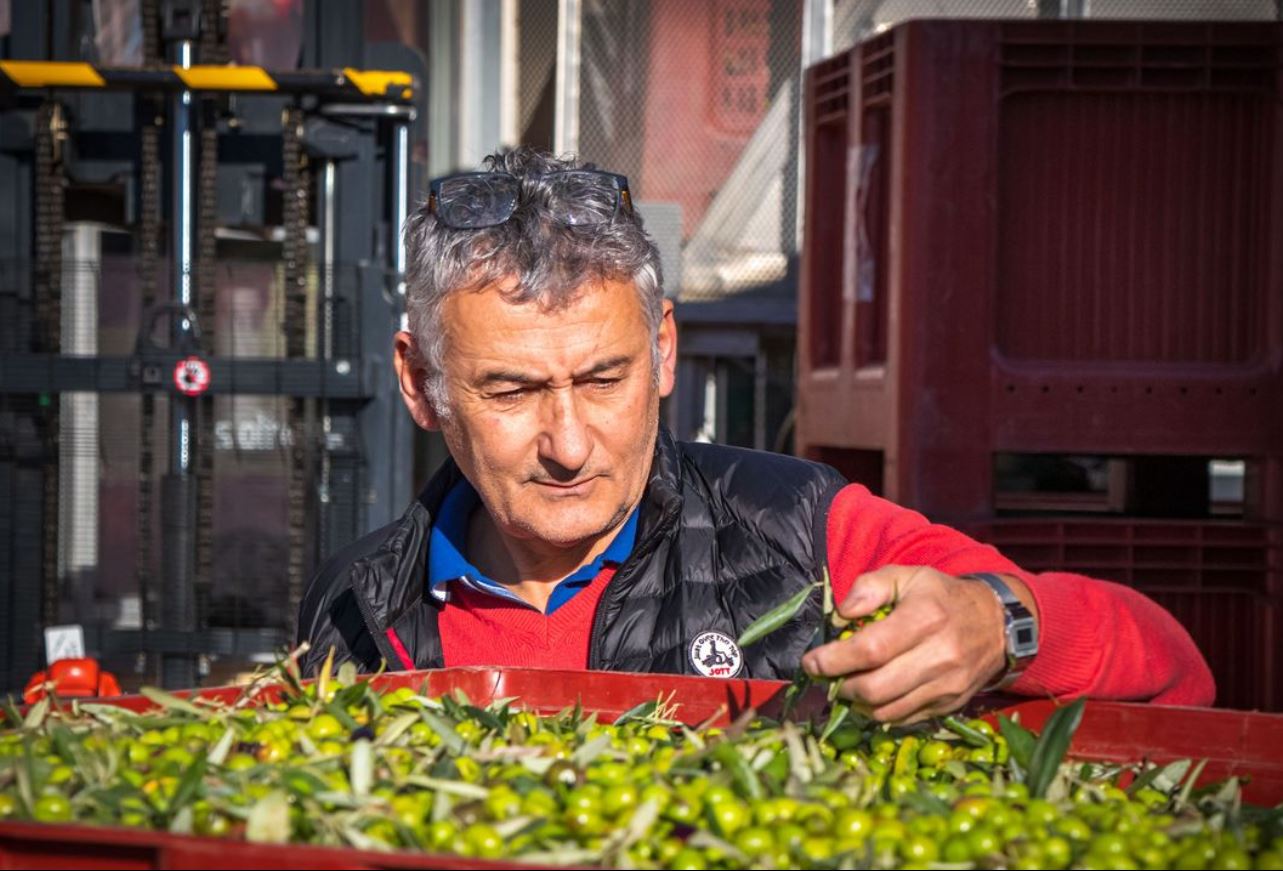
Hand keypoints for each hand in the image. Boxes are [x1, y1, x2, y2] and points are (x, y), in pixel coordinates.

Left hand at [800, 565, 1026, 722]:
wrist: (997, 624)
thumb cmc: (941, 596)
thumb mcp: (906, 576)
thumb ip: (869, 587)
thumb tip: (841, 615)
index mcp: (925, 618)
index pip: (872, 649)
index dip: (834, 660)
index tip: (811, 662)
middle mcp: (940, 655)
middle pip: (876, 688)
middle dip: (841, 687)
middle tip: (826, 677)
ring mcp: (948, 685)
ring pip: (888, 711)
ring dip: (857, 703)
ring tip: (845, 686)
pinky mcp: (950, 705)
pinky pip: (905, 719)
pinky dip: (880, 711)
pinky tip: (871, 695)